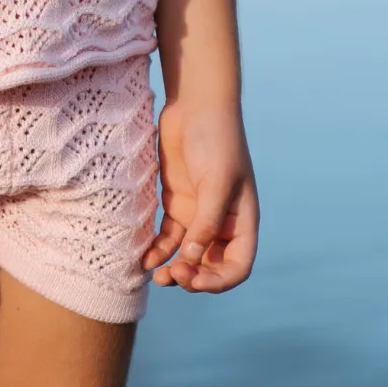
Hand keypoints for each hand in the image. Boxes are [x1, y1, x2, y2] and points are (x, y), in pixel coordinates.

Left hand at [143, 99, 258, 291]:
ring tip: (155, 277)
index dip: (218, 280)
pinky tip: (145, 259)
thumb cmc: (216, 140)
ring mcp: (198, 213)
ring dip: (174, 268)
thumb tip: (192, 259)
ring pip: (187, 254)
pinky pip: (168, 236)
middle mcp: (222, 223)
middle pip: (210, 264)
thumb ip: (207, 221)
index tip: (193, 280)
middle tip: (171, 277)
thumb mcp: (216, 182)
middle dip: (193, 276)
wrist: (195, 106)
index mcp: (242, 221)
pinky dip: (158, 249)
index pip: (237, 265)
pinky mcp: (177, 203)